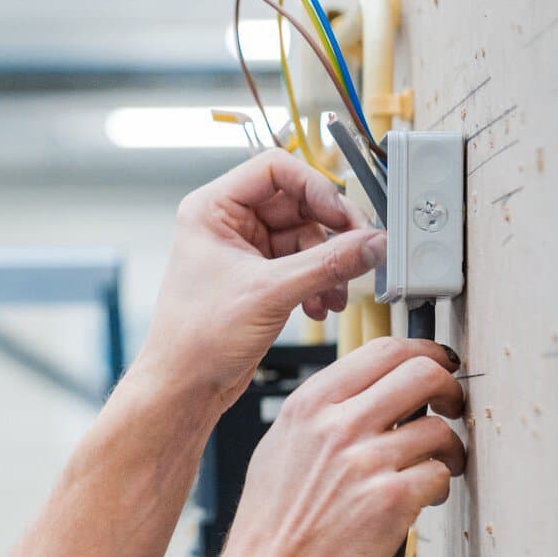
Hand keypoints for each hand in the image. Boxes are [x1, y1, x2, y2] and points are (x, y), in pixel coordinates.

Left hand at [137, 150, 386, 409]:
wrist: (184, 387)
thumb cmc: (196, 339)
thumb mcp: (271, 293)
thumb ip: (328, 264)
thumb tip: (372, 244)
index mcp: (212, 209)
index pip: (275, 169)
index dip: (316, 187)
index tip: (343, 216)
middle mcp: (226, 224)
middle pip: (298, 204)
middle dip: (331, 234)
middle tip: (359, 254)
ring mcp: (244, 251)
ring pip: (305, 238)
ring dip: (328, 265)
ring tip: (336, 294)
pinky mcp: (258, 278)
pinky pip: (302, 265)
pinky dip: (319, 282)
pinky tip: (322, 306)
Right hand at [214, 336, 465, 556]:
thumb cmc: (271, 530)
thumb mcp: (280, 451)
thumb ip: (322, 416)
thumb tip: (367, 394)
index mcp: (308, 407)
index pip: (382, 352)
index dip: (423, 353)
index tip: (436, 364)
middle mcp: (336, 426)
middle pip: (423, 374)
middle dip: (450, 388)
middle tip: (452, 407)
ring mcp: (365, 461)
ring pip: (439, 429)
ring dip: (449, 448)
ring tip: (437, 467)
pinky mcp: (391, 500)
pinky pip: (440, 474)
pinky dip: (439, 486)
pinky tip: (420, 500)